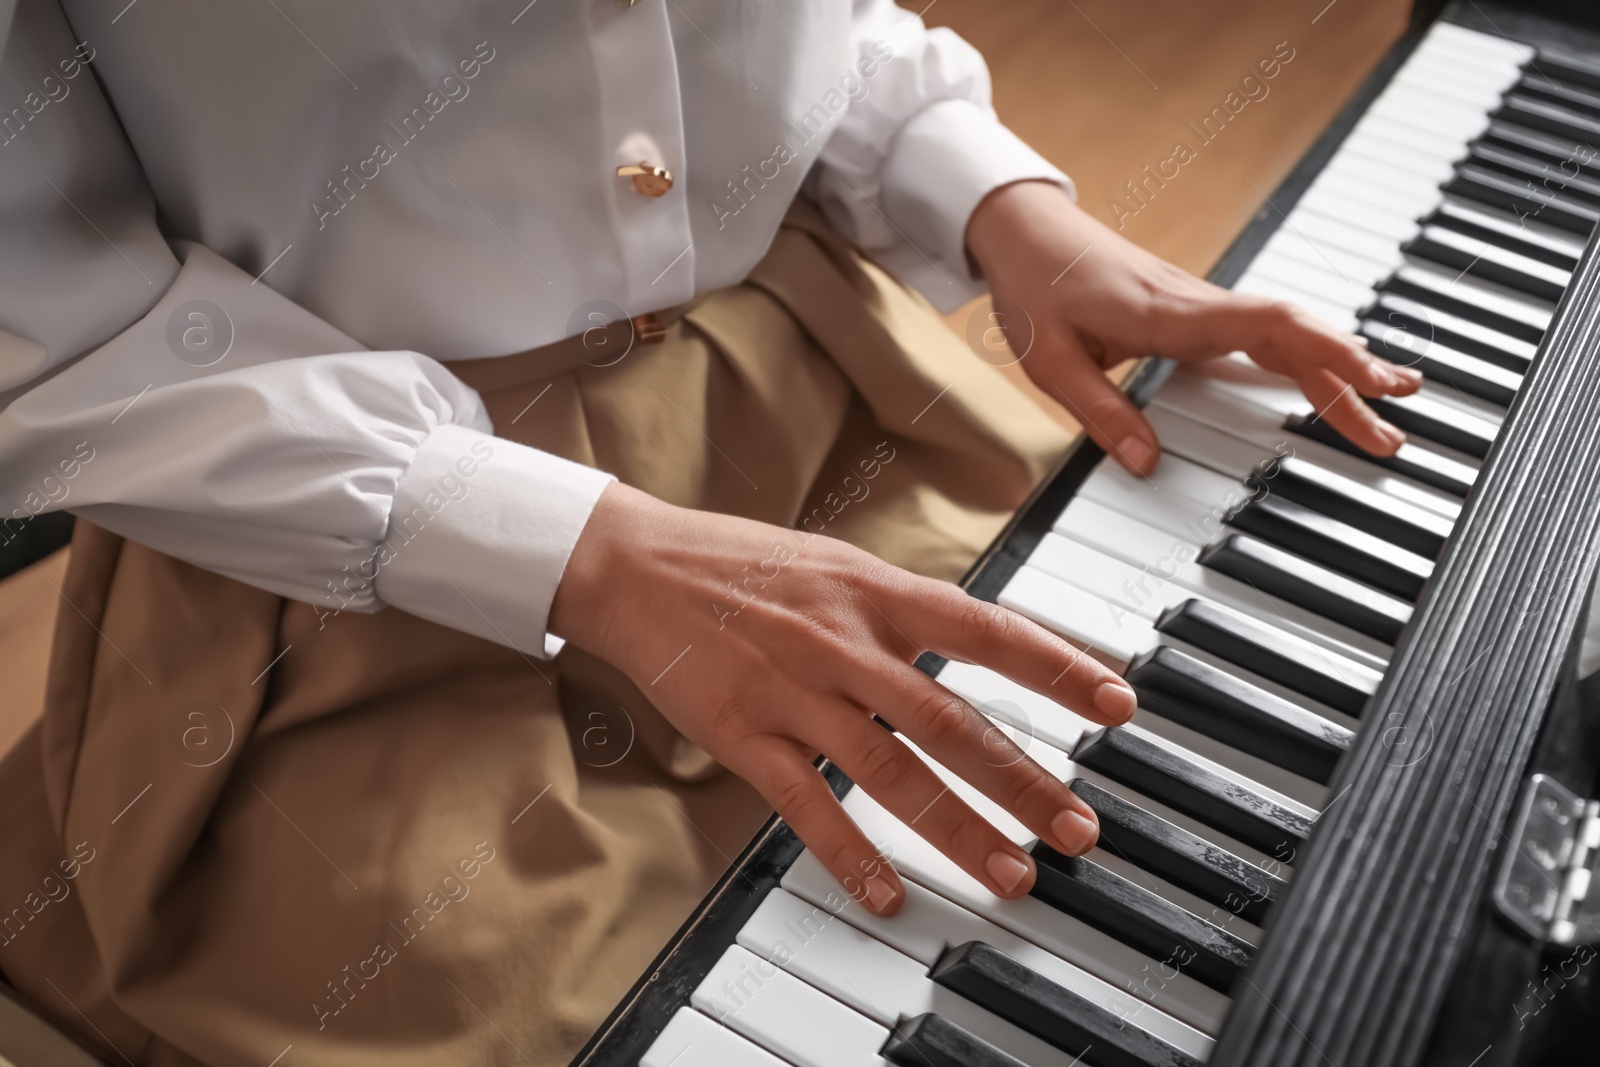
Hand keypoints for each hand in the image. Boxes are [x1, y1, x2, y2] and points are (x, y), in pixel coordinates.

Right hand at [548, 483, 1137, 915]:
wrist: (636, 563)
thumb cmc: (738, 561)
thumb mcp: (835, 563)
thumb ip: (901, 606)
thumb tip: (974, 635)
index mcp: (874, 591)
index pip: (987, 629)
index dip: (1059, 667)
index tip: (1118, 702)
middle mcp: (844, 643)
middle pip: (952, 722)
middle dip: (1024, 780)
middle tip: (1079, 827)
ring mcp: (795, 693)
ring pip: (892, 774)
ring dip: (959, 830)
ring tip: (1011, 873)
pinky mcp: (744, 736)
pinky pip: (807, 806)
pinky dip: (850, 855)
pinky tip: (888, 893)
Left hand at [966, 180, 1422, 475]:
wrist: (1021, 228)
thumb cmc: (1034, 284)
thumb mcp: (1050, 361)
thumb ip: (1100, 414)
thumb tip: (1146, 464)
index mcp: (1170, 312)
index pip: (1271, 326)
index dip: (1327, 352)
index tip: (1372, 381)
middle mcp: (1197, 305)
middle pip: (1293, 340)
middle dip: (1349, 381)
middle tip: (1394, 428)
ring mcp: (1199, 306)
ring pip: (1284, 336)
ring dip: (1335, 367)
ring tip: (1387, 399)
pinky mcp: (1191, 311)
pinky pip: (1260, 334)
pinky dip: (1301, 355)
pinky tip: (1325, 374)